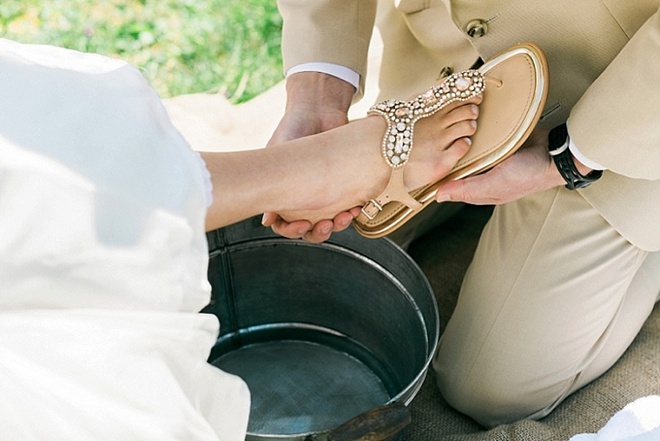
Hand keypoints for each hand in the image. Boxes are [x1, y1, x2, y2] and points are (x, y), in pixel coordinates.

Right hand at [263, 71, 356, 241]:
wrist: (319, 109)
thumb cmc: (292, 128)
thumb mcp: (277, 155)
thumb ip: (273, 184)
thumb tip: (267, 220)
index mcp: (282, 193)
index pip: (283, 223)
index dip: (290, 230)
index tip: (301, 225)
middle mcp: (303, 197)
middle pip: (307, 229)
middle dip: (316, 233)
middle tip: (323, 226)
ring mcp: (324, 193)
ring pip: (328, 223)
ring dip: (336, 226)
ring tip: (342, 218)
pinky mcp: (343, 186)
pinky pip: (347, 208)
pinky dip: (352, 212)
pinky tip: (356, 209)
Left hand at [434, 128, 565, 204]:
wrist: (557, 153)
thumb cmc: (529, 174)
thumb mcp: (494, 183)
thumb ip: (467, 189)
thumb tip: (439, 196)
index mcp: (482, 190)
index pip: (454, 187)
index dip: (439, 179)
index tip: (422, 168)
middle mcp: (486, 176)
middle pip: (460, 169)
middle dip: (448, 159)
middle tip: (431, 144)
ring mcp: (494, 160)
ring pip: (470, 153)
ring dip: (460, 143)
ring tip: (445, 132)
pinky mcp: (501, 144)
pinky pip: (483, 140)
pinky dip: (475, 134)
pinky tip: (466, 126)